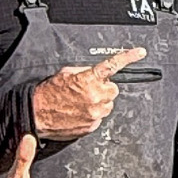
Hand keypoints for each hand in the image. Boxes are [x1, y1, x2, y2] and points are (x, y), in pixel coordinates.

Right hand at [31, 49, 147, 137]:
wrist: (37, 113)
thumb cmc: (48, 93)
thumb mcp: (65, 73)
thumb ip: (85, 71)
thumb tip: (94, 73)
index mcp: (89, 79)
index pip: (113, 65)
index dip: (128, 57)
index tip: (140, 52)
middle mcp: (95, 96)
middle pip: (113, 90)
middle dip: (104, 89)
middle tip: (89, 91)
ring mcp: (95, 112)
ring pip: (108, 105)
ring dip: (99, 103)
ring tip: (81, 103)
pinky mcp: (92, 125)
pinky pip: (100, 117)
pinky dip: (92, 114)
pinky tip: (78, 112)